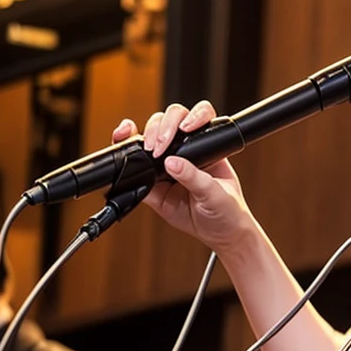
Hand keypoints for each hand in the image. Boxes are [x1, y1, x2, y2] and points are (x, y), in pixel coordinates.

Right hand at [111, 101, 253, 252]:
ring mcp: (167, 164)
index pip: (199, 117)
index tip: (186, 128)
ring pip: (149, 137)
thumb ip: (194, 178)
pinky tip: (123, 149)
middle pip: (169, 120)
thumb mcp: (215, 194)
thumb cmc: (227, 209)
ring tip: (147, 150)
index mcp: (207, 147)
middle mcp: (186, 150)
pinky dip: (125, 154)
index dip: (192, 116)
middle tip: (160, 148)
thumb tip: (171, 163)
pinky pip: (135, 167)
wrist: (219, 234)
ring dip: (142, 136)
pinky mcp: (152, 183)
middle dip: (161, 127)